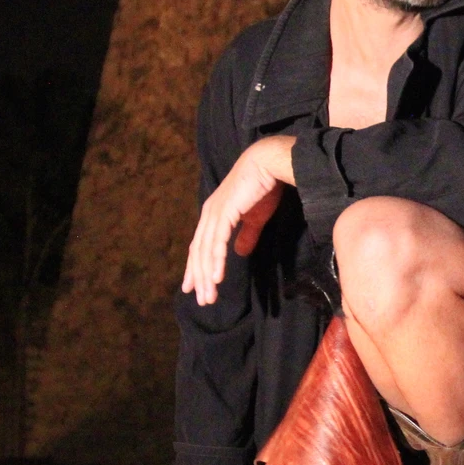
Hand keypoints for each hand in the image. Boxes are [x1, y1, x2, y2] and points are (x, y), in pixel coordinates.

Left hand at [182, 136, 294, 305]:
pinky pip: (217, 243)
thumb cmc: (263, 187)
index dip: (197, 268)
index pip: (200, 246)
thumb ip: (246, 235)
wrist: (268, 164)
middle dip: (200, 278)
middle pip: (200, 253)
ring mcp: (215, 214)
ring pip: (206, 252)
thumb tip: (240, 253)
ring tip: (209, 296)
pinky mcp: (225, 213)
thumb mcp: (254, 218)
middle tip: (203, 300)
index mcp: (213, 215)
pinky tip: (216, 278)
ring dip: (207, 276)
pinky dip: (215, 262)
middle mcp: (209, 215)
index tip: (195, 288)